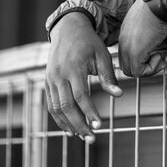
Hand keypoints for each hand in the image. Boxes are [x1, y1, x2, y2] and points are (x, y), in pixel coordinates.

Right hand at [45, 12, 122, 141]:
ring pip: (56, 108)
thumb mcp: (102, 55)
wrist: (68, 28)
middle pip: (67, 106)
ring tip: (82, 136)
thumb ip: (108, 76)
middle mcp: (59, 75)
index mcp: (74, 67)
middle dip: (79, 125)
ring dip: (69, 125)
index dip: (90, 112)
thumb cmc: (89, 42)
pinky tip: (69, 128)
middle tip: (92, 138)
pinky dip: (59, 118)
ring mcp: (50, 79)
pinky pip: (51, 104)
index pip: (81, 96)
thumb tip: (119, 95)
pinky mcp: (47, 81)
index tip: (100, 126)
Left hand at [118, 0, 166, 76]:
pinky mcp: (135, 52)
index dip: (140, 58)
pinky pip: (139, 72)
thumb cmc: (156, 6)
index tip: (153, 53)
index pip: (125, 54)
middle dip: (142, 66)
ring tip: (159, 58)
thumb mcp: (147, 19)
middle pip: (126, 65)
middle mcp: (123, 40)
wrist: (158, 2)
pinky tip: (160, 56)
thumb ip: (145, 31)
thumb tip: (154, 37)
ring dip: (147, 69)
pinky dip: (151, 69)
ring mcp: (127, 47)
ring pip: (130, 71)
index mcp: (125, 32)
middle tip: (157, 59)